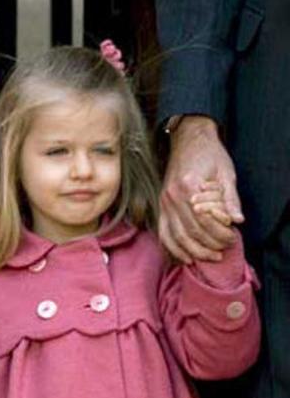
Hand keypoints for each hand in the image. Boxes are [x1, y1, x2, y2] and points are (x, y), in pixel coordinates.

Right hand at [160, 116, 241, 262]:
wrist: (188, 140)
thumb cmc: (209, 154)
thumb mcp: (226, 172)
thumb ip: (230, 198)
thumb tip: (237, 221)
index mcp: (189, 186)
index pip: (205, 220)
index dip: (220, 233)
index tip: (233, 237)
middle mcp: (172, 197)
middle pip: (191, 231)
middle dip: (210, 245)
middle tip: (224, 250)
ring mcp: (164, 202)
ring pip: (176, 236)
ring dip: (193, 251)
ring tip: (209, 257)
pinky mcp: (161, 206)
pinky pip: (163, 233)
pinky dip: (173, 248)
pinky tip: (185, 257)